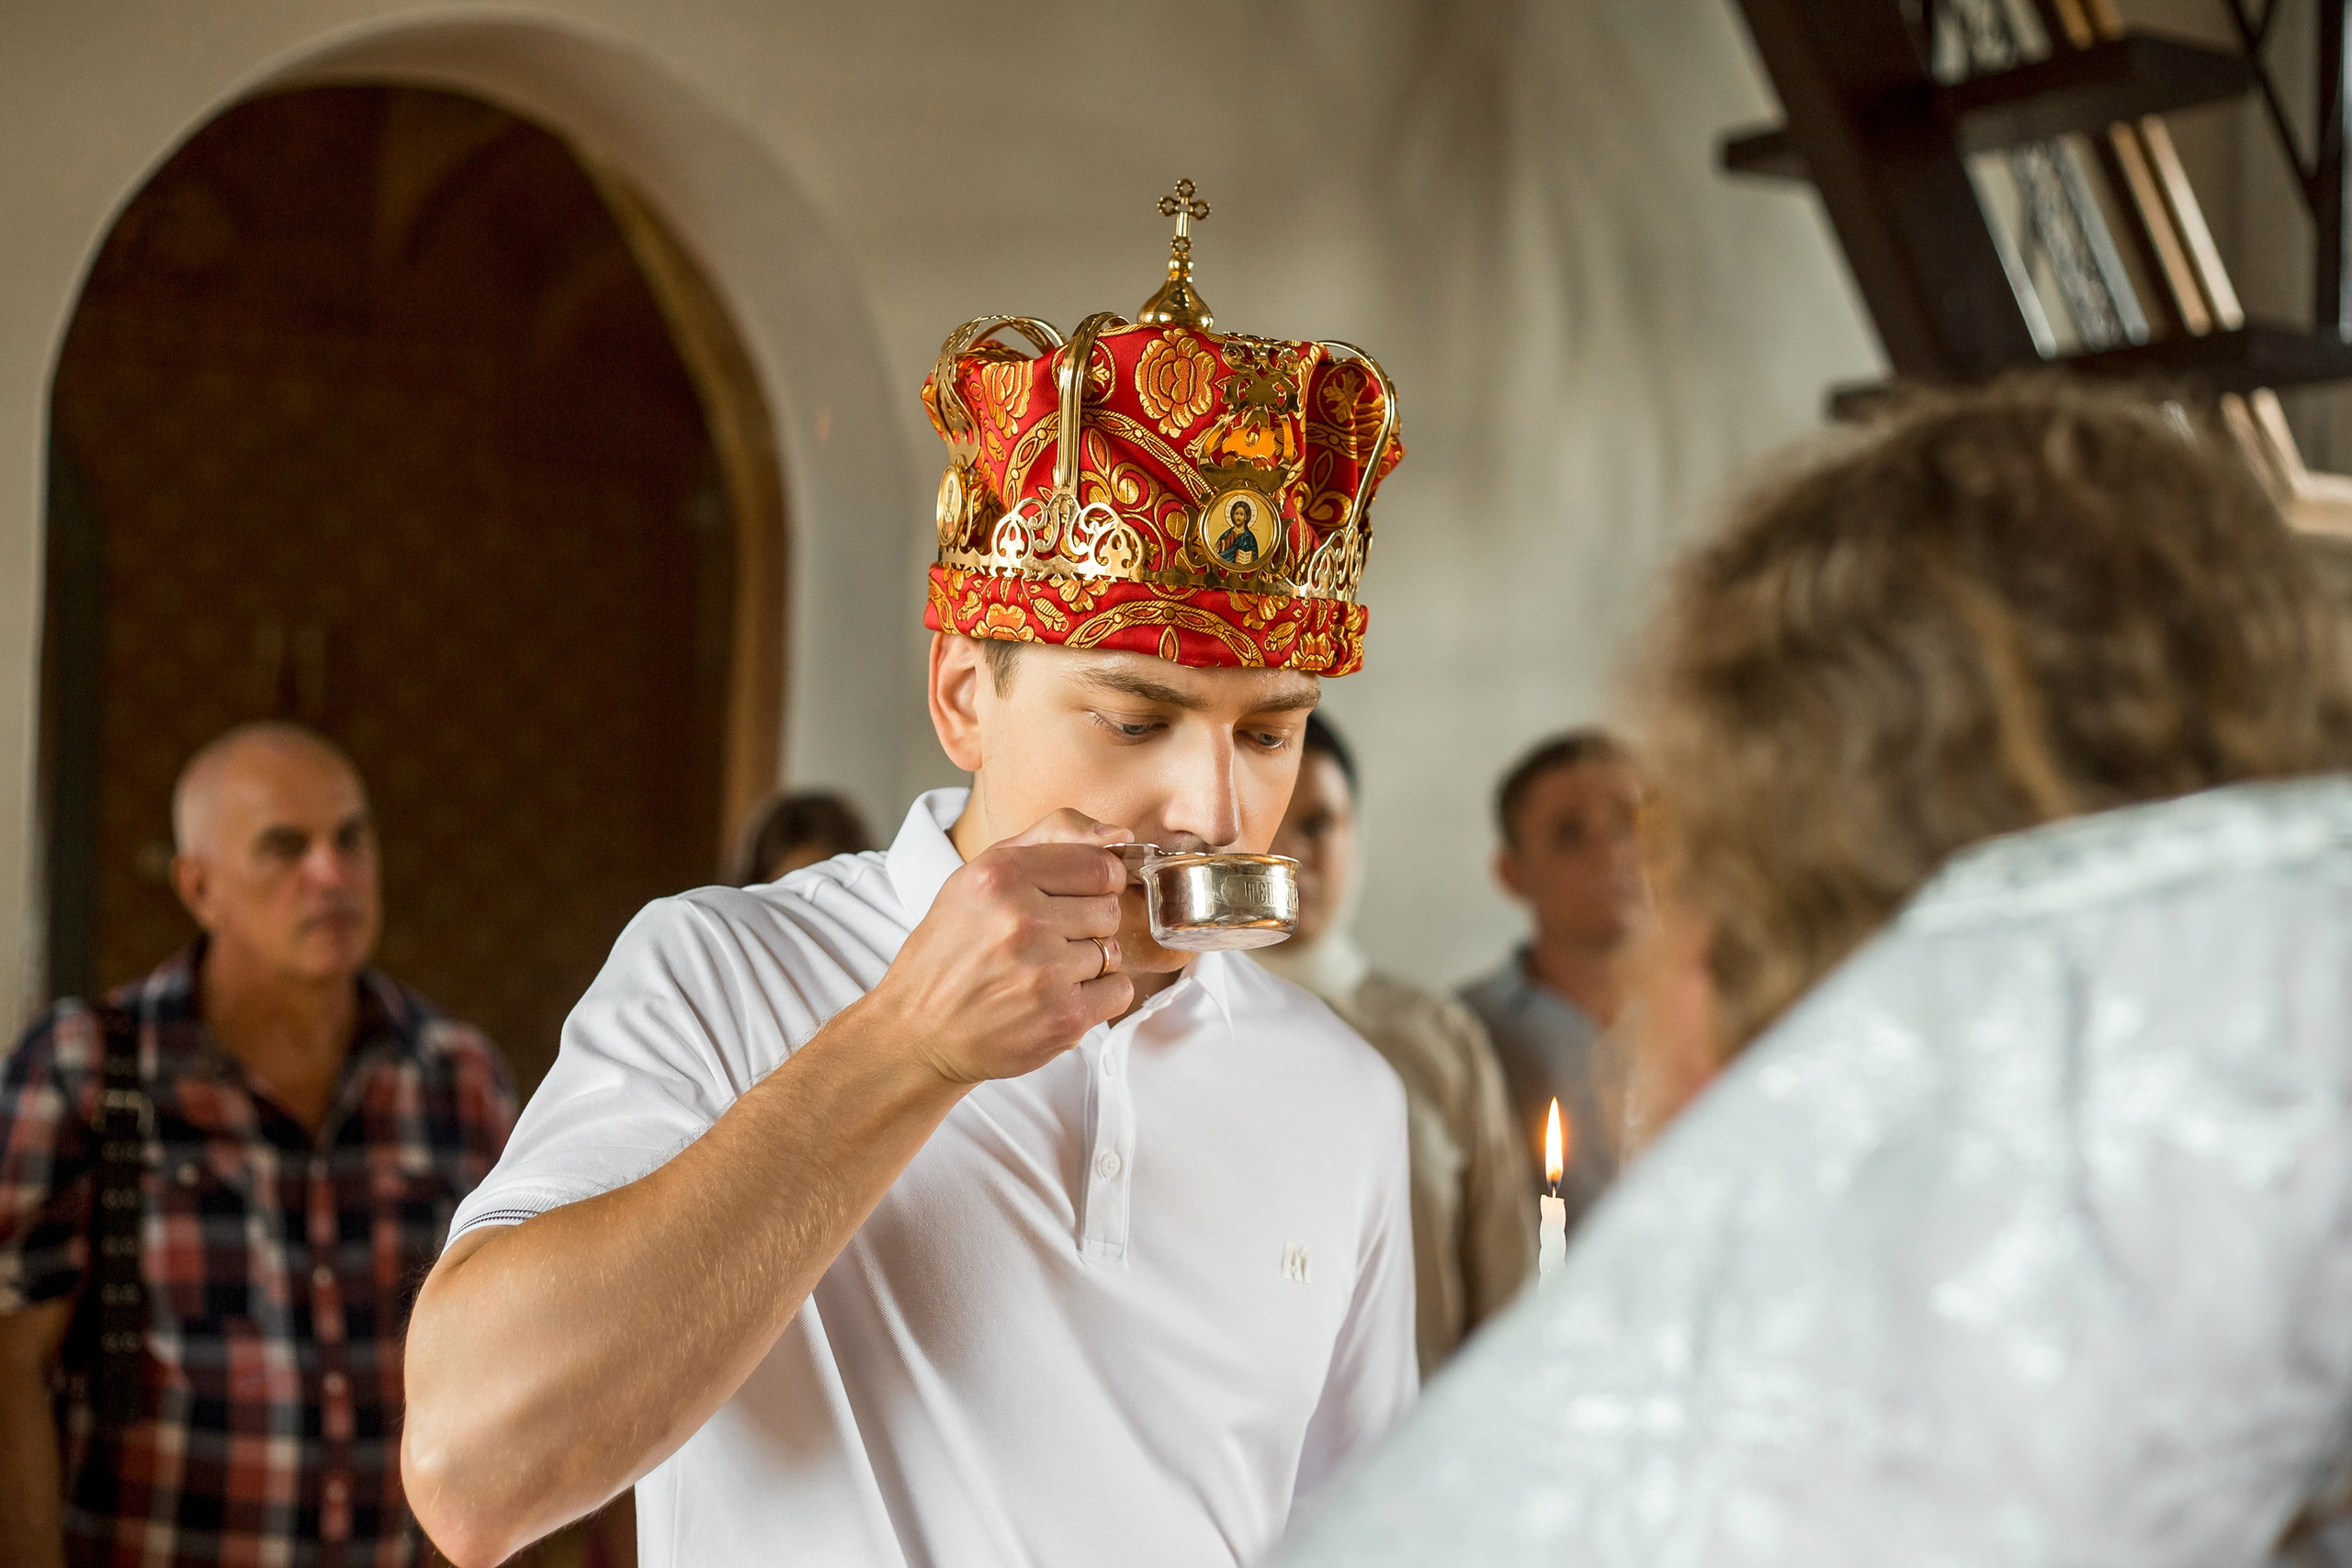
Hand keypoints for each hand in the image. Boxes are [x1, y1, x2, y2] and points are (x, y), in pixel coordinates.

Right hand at [866, 810, 1133, 1083]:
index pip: (1100, 865)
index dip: (1097, 882)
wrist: (919, 1031)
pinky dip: (1098, 997)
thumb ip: (1050, 836)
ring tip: (1045, 971)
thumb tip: (1119, 832)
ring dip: (1088, 962)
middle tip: (1048, 940)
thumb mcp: (980, 875)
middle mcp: (1023, 920)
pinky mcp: (1063, 1018)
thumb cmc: (951, 950)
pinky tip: (1058, 997)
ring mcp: (1045, 972)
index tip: (1077, 897)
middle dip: (1087, 923)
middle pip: (1110, 908)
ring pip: (1114, 951)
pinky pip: (1120, 992)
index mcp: (1000, 876)